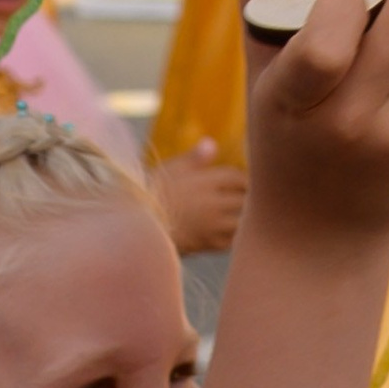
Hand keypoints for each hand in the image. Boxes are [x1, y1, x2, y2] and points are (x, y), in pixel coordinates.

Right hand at [150, 139, 246, 256]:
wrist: (137, 229)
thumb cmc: (150, 195)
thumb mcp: (169, 171)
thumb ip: (193, 158)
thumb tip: (211, 143)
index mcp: (206, 181)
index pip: (237, 177)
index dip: (242, 179)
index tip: (243, 181)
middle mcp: (214, 202)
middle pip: (245, 198)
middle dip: (249, 197)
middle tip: (251, 197)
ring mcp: (213, 224)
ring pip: (243, 219)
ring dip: (246, 216)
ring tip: (244, 214)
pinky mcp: (208, 244)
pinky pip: (232, 240)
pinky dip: (236, 235)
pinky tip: (233, 232)